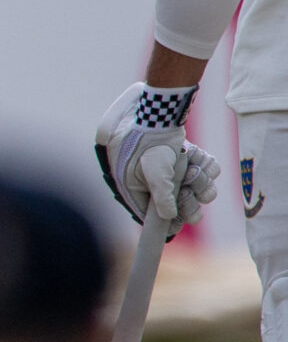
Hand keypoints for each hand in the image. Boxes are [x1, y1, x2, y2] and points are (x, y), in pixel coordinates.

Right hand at [94, 81, 219, 229]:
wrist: (157, 113)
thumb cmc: (147, 142)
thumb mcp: (154, 172)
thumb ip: (162, 196)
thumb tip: (169, 217)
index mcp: (135, 187)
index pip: (148, 214)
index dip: (163, 223)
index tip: (176, 228)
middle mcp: (152, 182)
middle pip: (177, 205)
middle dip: (188, 199)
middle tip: (191, 191)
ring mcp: (171, 171)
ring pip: (195, 189)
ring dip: (200, 181)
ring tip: (195, 168)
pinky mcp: (185, 160)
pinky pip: (205, 173)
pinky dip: (206, 167)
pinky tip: (199, 158)